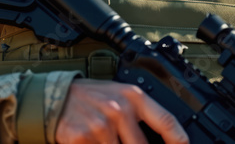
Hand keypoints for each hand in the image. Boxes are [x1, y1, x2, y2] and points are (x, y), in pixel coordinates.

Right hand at [54, 79, 189, 143]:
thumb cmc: (93, 97)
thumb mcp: (120, 96)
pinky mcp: (82, 138)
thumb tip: (159, 138)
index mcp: (133, 97)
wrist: (56, 96)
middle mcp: (120, 110)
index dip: (178, 138)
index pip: (165, 120)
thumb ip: (140, 114)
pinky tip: (94, 142)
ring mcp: (101, 126)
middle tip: (126, 141)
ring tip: (106, 138)